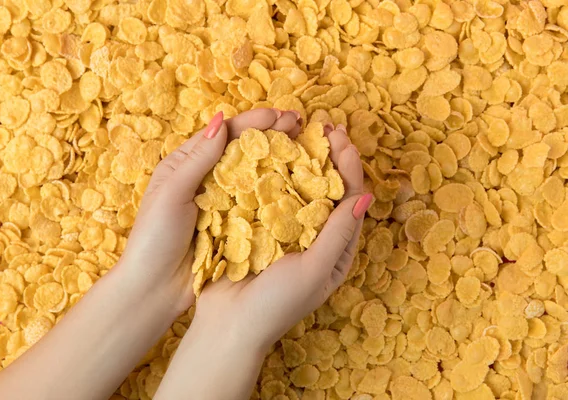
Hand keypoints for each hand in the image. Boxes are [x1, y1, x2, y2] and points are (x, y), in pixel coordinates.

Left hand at [118, 108, 301, 315]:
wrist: (155, 288)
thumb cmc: (155, 238)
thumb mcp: (172, 193)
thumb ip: (198, 158)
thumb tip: (221, 119)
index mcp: (187, 164)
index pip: (224, 134)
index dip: (253, 122)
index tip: (280, 116)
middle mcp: (206, 178)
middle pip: (243, 149)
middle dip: (271, 134)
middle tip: (300, 124)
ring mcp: (222, 201)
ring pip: (254, 173)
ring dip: (278, 158)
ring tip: (305, 145)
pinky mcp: (234, 224)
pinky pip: (257, 202)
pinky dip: (276, 189)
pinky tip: (296, 182)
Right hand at [192, 124, 370, 351]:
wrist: (227, 325)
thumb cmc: (275, 304)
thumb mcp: (314, 271)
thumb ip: (338, 235)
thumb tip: (365, 197)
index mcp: (334, 249)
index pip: (349, 200)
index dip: (349, 167)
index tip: (341, 138)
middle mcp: (313, 236)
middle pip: (327, 188)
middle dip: (329, 156)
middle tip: (325, 125)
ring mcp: (285, 230)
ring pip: (299, 187)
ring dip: (302, 158)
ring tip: (299, 130)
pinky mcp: (259, 227)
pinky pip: (270, 195)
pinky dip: (273, 172)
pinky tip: (269, 151)